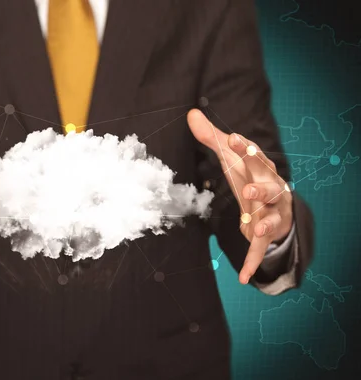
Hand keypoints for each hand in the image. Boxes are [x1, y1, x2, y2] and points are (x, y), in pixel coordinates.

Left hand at [187, 109, 292, 284]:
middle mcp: (272, 189)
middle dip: (260, 186)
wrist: (276, 208)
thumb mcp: (232, 160)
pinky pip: (261, 250)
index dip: (244, 149)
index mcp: (261, 169)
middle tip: (249, 187)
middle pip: (269, 185)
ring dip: (263, 222)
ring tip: (254, 228)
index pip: (254, 156)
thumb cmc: (250, 178)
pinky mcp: (267, 234)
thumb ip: (212, 138)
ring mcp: (272, 213)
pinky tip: (243, 277)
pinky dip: (252, 262)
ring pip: (271, 217)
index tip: (232, 138)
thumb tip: (190, 114)